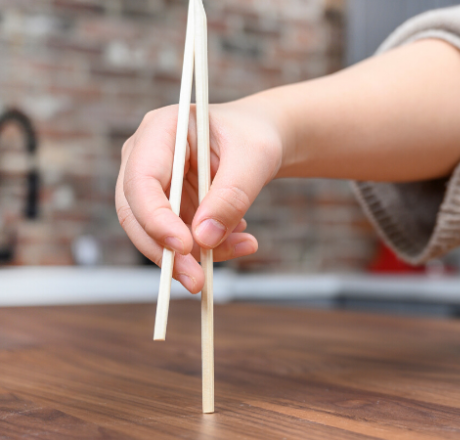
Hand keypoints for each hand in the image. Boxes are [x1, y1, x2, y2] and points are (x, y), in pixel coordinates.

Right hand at [116, 99, 283, 292]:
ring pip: (156, 234)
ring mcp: (154, 185)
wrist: (260, 141)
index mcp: (161, 130)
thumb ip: (231, 195)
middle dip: (167, 252)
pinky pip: (179, 239)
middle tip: (198, 282)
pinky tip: (241, 240)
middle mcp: (145, 157)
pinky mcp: (168, 208)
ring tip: (243, 246)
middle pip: (136, 213)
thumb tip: (204, 238)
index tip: (185, 247)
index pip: (141, 180)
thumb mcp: (255, 158)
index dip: (156, 218)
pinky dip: (209, 248)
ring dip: (196, 254)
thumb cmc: (255, 138)